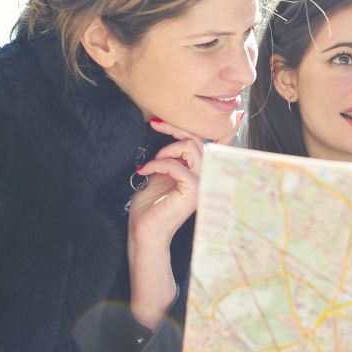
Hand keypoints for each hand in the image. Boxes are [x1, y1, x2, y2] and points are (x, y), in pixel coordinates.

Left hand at [127, 119, 206, 327]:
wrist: (144, 232)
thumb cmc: (151, 206)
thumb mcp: (161, 174)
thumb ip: (172, 158)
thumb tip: (176, 136)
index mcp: (201, 174)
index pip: (207, 144)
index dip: (193, 127)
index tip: (164, 120)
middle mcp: (207, 178)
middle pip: (198, 141)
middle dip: (175, 129)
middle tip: (154, 124)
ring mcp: (202, 184)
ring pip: (193, 148)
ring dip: (168, 148)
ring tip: (153, 159)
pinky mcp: (193, 190)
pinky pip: (177, 165)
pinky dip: (159, 163)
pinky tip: (145, 170)